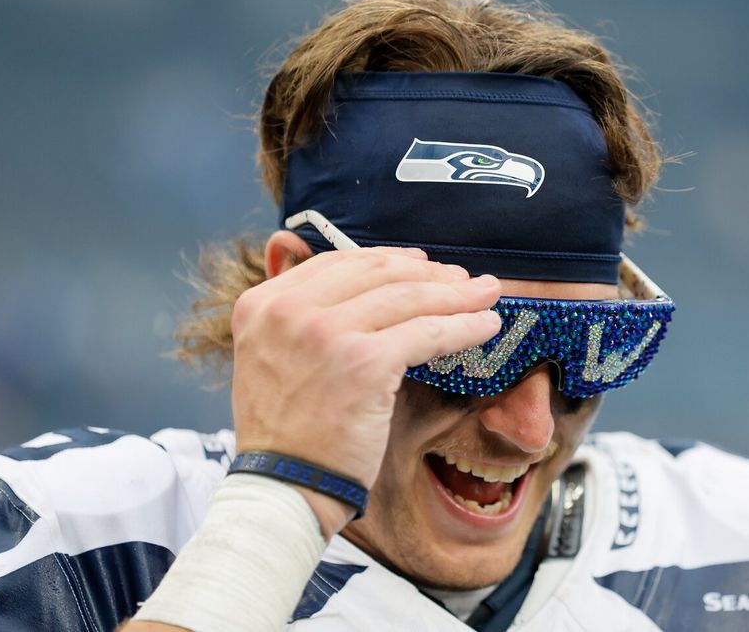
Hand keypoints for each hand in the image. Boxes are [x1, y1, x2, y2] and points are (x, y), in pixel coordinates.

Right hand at [229, 247, 500, 535]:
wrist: (283, 488)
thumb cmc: (287, 433)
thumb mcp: (271, 358)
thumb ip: (302, 320)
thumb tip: (369, 292)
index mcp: (263, 304)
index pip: (338, 262)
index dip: (389, 260)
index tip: (422, 265)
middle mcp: (289, 310)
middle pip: (377, 272)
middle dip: (429, 273)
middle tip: (462, 279)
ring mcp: (326, 333)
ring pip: (409, 298)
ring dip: (456, 294)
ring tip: (485, 295)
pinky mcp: (364, 361)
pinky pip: (428, 333)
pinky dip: (463, 326)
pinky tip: (485, 326)